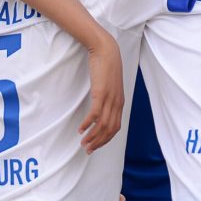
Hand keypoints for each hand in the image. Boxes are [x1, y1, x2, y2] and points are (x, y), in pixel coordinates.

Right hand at [78, 33, 123, 152]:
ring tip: (83, 143)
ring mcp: (109, 99)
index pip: (115, 127)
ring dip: (92, 136)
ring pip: (102, 125)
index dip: (105, 139)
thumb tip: (100, 103)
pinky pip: (95, 114)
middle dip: (99, 142)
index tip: (96, 146)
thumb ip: (107, 95)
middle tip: (88, 150)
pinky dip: (88, 124)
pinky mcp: (101, 93)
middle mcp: (116, 103)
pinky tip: (81, 129)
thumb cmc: (107, 65)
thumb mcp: (109, 84)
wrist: (106, 50)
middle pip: (109, 130)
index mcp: (119, 102)